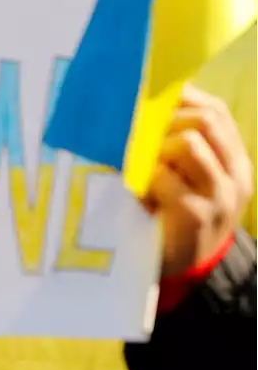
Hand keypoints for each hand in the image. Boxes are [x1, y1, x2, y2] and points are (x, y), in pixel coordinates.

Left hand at [144, 85, 253, 277]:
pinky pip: (165, 176)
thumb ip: (178, 145)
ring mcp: (218, 197)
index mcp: (234, 161)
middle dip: (165, 119)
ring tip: (138, 163)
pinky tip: (135, 188)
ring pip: (188, 144)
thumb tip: (147, 100)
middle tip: (137, 133)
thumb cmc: (173, 216)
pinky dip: (143, 175)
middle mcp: (234, 176)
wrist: (179, 271)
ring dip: (155, 146)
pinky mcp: (194, 216)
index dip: (182, 99)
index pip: (217, 112)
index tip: (148, 99)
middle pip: (205, 120)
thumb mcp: (188, 178)